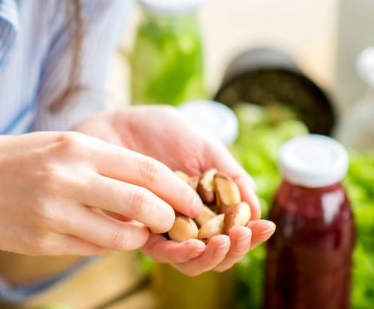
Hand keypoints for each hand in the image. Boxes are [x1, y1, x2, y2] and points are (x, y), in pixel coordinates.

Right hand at [0, 130, 203, 257]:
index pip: (145, 170)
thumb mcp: (60, 145)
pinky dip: (106, 245)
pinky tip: (103, 235)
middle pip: (141, 204)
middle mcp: (67, 177)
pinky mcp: (43, 240)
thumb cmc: (19, 159)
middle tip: (175, 223)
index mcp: (77, 147)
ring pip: (119, 235)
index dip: (178, 189)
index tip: (195, 201)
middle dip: (168, 218)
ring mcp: (53, 212)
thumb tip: (149, 186)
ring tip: (138, 231)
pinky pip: (91, 248)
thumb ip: (102, 162)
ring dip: (137, 237)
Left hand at [74, 105, 275, 274]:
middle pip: (215, 252)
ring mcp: (161, 227)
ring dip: (211, 256)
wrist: (117, 122)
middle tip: (243, 236)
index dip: (252, 234)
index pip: (233, 231)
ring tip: (222, 242)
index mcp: (206, 204)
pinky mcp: (135, 230)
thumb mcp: (204, 146)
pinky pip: (159, 251)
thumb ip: (230, 175)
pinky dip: (180, 252)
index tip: (265, 226)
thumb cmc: (160, 131)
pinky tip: (194, 244)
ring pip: (190, 260)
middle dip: (235, 249)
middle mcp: (185, 221)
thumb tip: (256, 206)